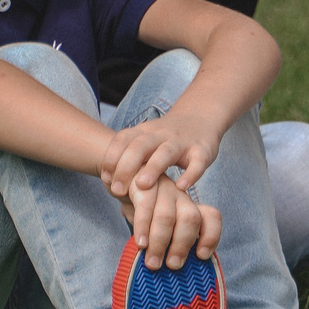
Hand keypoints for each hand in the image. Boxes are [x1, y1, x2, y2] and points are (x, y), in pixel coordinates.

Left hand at [101, 115, 221, 203]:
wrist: (200, 119)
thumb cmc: (165, 139)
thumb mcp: (145, 140)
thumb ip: (128, 157)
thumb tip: (107, 184)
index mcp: (144, 132)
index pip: (123, 140)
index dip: (112, 158)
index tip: (105, 178)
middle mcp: (161, 134)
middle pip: (140, 146)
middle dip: (126, 166)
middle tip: (116, 190)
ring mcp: (182, 142)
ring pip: (166, 152)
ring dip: (153, 168)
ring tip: (143, 186)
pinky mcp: (202, 151)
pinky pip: (197, 162)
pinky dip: (191, 174)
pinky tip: (181, 187)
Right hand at [120, 175, 219, 270]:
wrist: (121, 180)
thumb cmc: (144, 212)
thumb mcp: (160, 226)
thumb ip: (169, 243)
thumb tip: (174, 270)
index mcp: (189, 207)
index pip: (211, 217)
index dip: (211, 236)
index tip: (201, 256)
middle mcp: (181, 197)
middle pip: (191, 218)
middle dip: (183, 244)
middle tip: (172, 265)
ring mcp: (163, 189)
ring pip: (167, 215)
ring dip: (160, 242)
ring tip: (152, 263)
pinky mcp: (143, 185)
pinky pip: (145, 206)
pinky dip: (143, 227)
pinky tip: (141, 244)